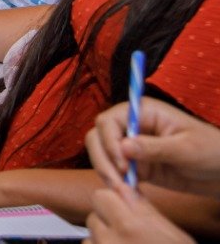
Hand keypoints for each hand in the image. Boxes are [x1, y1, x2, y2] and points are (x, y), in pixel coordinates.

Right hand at [87, 98, 219, 193]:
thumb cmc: (212, 151)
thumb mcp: (186, 148)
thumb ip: (155, 147)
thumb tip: (123, 146)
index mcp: (143, 112)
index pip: (109, 120)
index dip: (109, 140)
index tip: (122, 163)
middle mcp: (132, 127)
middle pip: (99, 136)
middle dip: (102, 158)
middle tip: (116, 182)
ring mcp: (132, 147)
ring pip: (103, 155)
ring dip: (106, 172)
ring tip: (122, 191)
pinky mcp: (136, 166)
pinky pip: (116, 172)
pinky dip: (117, 183)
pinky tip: (129, 195)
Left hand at [87, 181, 195, 243]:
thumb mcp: (173, 236)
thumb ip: (144, 210)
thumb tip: (125, 187)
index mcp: (130, 226)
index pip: (100, 196)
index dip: (112, 201)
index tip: (122, 209)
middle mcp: (109, 240)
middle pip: (93, 217)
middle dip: (107, 222)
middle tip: (128, 236)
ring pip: (90, 237)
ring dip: (102, 241)